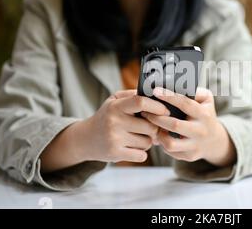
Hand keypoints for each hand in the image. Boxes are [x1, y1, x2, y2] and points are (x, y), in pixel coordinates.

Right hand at [41, 90, 170, 171]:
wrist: (85, 139)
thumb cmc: (106, 117)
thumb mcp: (114, 100)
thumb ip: (133, 95)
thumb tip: (156, 95)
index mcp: (116, 106)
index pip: (141, 102)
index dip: (157, 106)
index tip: (166, 111)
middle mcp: (114, 121)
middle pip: (150, 126)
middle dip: (154, 128)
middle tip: (150, 128)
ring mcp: (114, 139)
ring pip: (147, 142)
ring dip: (147, 141)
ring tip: (137, 138)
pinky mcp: (115, 154)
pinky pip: (141, 155)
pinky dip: (141, 153)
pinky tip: (132, 148)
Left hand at [141, 87, 235, 166]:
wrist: (214, 141)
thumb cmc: (205, 114)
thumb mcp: (206, 100)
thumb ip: (194, 91)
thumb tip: (176, 85)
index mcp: (204, 115)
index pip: (185, 104)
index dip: (169, 97)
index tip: (155, 91)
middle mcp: (201, 131)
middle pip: (175, 125)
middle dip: (157, 118)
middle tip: (145, 111)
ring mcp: (195, 146)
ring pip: (170, 143)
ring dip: (158, 134)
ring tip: (152, 126)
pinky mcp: (188, 156)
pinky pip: (170, 151)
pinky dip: (161, 142)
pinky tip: (158, 133)